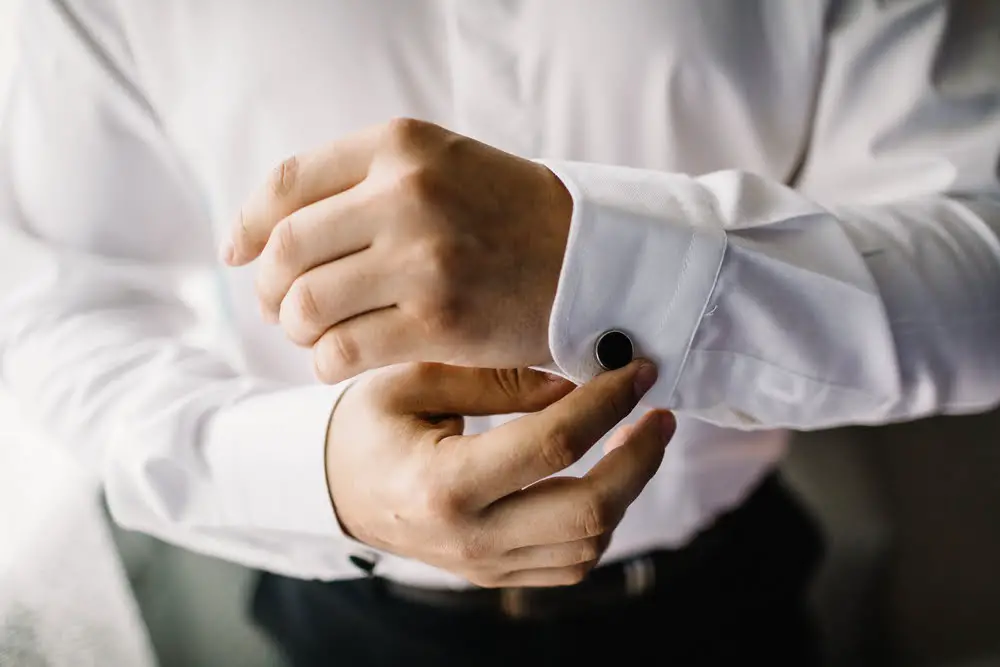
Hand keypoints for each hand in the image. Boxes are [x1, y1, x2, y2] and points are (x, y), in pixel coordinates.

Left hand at [224, 118, 572, 383]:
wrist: (594, 257)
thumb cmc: (509, 216)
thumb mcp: (440, 166)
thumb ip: (362, 183)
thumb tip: (262, 230)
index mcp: (402, 146)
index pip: (288, 185)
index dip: (249, 224)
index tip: (236, 253)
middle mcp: (408, 194)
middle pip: (287, 249)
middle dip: (267, 287)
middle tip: (275, 307)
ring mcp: (424, 259)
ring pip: (306, 305)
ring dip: (295, 329)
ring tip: (311, 334)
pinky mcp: (440, 322)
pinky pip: (343, 350)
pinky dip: (325, 363)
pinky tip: (337, 360)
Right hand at [325, 360, 673, 587]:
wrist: (336, 489)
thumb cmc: (370, 425)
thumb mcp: (413, 381)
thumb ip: (494, 380)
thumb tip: (572, 383)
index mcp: (444, 485)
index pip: (551, 446)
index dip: (606, 403)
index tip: (636, 370)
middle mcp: (471, 537)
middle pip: (589, 511)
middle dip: (640, 460)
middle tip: (658, 414)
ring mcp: (486, 565)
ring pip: (589, 543)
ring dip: (627, 489)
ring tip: (632, 437)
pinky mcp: (497, 575)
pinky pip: (571, 562)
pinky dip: (602, 521)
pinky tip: (602, 476)